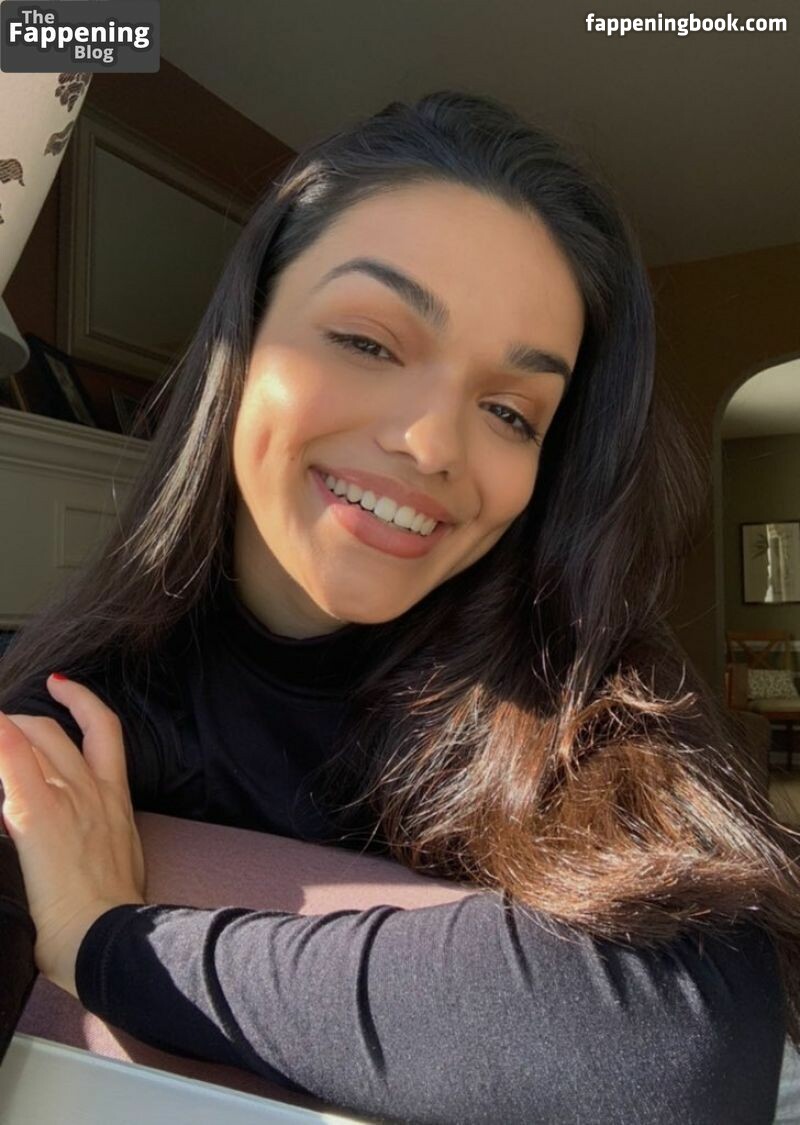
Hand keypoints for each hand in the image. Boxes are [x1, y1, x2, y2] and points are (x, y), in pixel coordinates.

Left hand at [0, 675, 144, 997]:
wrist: (114, 941)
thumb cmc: (114, 922)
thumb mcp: (120, 869)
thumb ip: (100, 846)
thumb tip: (83, 854)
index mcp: (115, 801)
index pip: (102, 732)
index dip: (82, 702)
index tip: (62, 687)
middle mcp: (93, 790)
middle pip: (55, 732)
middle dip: (25, 721)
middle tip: (3, 727)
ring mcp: (66, 800)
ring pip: (34, 740)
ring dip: (7, 731)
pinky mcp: (38, 817)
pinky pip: (15, 763)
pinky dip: (1, 741)